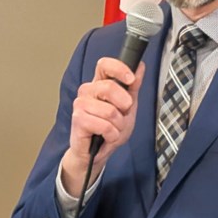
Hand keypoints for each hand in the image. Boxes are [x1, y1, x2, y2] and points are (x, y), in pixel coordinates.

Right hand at [60, 58, 145, 196]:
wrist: (97, 153)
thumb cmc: (109, 129)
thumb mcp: (128, 107)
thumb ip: (133, 87)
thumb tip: (140, 66)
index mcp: (99, 84)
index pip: (104, 64)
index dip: (119, 68)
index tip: (131, 79)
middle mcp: (87, 90)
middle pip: (109, 87)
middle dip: (124, 106)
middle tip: (121, 116)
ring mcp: (80, 104)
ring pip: (109, 111)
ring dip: (118, 126)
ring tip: (112, 130)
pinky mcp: (77, 119)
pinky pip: (104, 125)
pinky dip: (111, 135)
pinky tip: (105, 137)